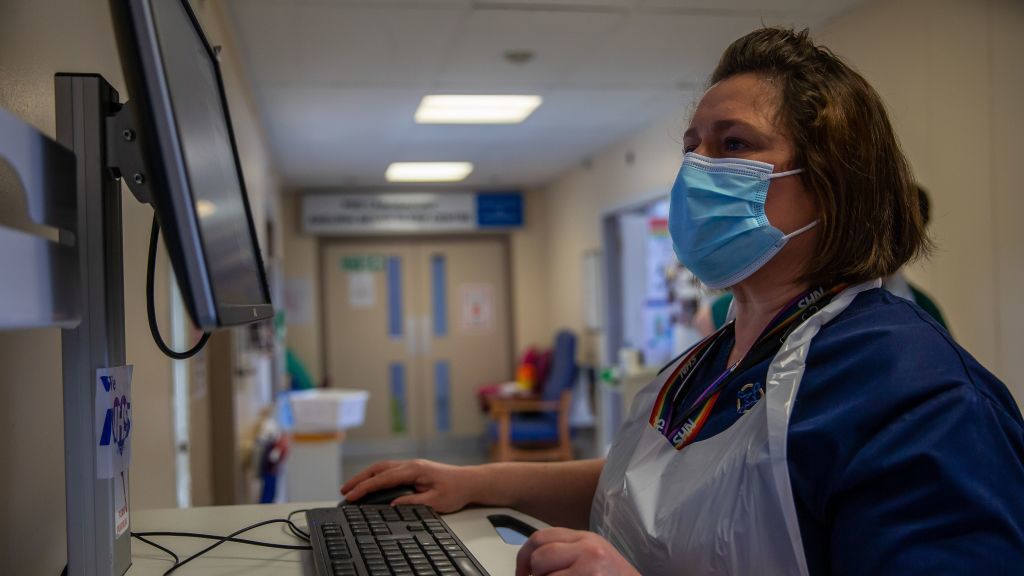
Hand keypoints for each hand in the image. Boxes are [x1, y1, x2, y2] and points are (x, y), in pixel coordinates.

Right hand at [340, 459, 478, 512]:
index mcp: (414, 469)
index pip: (383, 478)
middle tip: (343, 490)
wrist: (470, 481)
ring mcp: (412, 466)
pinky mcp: (413, 470)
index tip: (351, 496)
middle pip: (378, 469)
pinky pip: (389, 471)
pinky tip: (370, 484)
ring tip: (351, 488)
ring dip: (366, 477)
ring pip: (382, 468)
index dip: (365, 488)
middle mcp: (411, 465)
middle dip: (359, 479)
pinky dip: (376, 477)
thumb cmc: (456, 490)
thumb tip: (392, 505)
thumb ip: (413, 503)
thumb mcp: (435, 501)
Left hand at [515, 528, 639, 575]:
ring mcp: (589, 567)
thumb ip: (566, 551)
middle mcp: (587, 549)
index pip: (541, 537)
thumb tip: (533, 560)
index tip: (522, 571)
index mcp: (585, 538)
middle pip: (539, 556)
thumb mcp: (592, 555)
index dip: (523, 557)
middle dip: (534, 574)